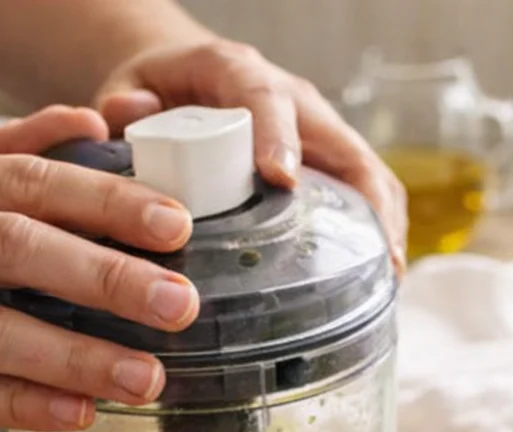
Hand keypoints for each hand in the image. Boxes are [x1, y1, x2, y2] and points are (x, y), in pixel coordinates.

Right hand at [0, 104, 197, 431]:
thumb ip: (20, 150)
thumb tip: (91, 124)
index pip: (32, 181)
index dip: (104, 200)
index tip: (175, 225)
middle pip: (17, 247)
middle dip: (103, 277)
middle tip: (177, 304)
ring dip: (75, 356)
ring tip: (146, 379)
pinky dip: (24, 405)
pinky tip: (81, 412)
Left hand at [94, 40, 407, 270]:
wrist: (184, 80)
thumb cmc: (159, 92)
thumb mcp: (131, 86)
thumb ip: (123, 101)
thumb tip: (125, 116)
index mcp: (238, 73)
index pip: (264, 97)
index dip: (278, 137)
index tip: (282, 178)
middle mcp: (290, 98)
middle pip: (343, 144)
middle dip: (363, 198)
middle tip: (374, 252)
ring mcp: (317, 132)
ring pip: (367, 173)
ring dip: (384, 224)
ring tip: (389, 277)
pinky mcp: (330, 163)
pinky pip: (367, 194)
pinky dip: (378, 233)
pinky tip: (381, 278)